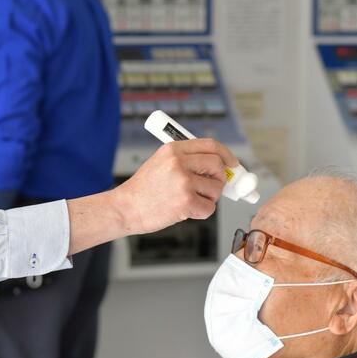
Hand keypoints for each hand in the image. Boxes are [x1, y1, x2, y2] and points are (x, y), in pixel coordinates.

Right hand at [67, 138, 237, 254]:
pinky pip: (209, 207)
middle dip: (220, 178)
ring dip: (208, 198)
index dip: (225, 154)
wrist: (125, 208)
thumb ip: (186, 161)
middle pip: (217, 165)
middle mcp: (179, 162)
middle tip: (212, 187)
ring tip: (188, 200)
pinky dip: (201, 212)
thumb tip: (218, 167)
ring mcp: (183, 182)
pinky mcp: (186, 202)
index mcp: (173, 149)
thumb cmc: (143, 190)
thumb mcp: (160, 163)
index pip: (210, 145)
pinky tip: (185, 211)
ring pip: (216, 189)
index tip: (232, 164)